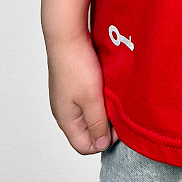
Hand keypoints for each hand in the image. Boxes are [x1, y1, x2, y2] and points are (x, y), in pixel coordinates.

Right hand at [46, 32, 119, 154]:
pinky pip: (86, 99)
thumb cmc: (76, 65)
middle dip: (104, 124)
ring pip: (88, 113)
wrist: (67, 35)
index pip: (84, 146)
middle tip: (117, 110)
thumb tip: (101, 145)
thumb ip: (97, 124)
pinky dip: (97, 96)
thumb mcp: (91, 99)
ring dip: (101, 109)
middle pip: (86, 131)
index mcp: (65, 119)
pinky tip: (105, 86)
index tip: (118, 126)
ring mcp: (67, 96)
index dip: (103, 141)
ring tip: (111, 96)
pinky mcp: (72, 83)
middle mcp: (64, 110)